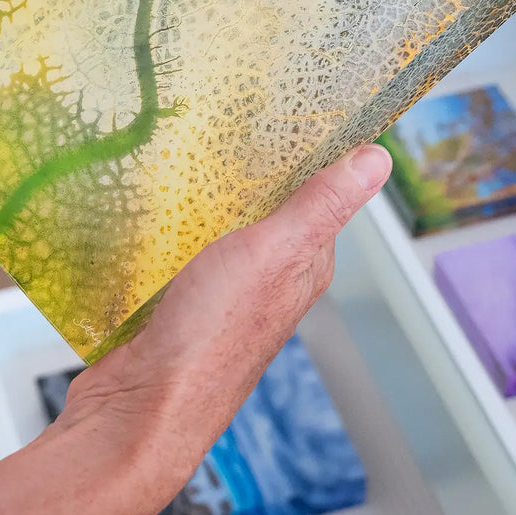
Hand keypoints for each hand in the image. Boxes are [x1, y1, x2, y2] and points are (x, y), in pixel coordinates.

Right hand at [51, 143, 392, 507]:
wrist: (139, 407)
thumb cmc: (209, 339)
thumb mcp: (272, 254)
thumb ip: (319, 206)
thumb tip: (376, 161)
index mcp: (303, 265)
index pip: (317, 194)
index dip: (308, 152)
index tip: (289, 107)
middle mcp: (269, 278)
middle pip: (267, 207)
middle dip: (250, 167)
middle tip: (225, 119)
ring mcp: (223, 290)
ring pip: (222, 225)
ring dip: (207, 194)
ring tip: (185, 151)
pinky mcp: (180, 298)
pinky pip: (183, 246)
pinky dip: (174, 221)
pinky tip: (156, 204)